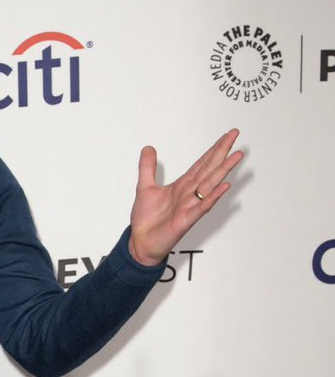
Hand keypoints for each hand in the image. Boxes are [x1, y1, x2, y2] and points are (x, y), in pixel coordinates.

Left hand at [129, 128, 242, 266]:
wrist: (140, 241)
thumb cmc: (146, 220)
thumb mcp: (144, 187)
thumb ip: (147, 167)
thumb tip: (148, 148)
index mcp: (182, 186)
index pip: (202, 164)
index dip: (213, 149)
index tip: (226, 136)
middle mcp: (189, 194)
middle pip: (209, 169)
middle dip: (222, 152)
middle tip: (235, 135)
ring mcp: (190, 206)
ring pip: (210, 184)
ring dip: (223, 170)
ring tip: (236, 156)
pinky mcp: (186, 220)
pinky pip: (202, 207)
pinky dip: (213, 196)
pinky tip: (224, 186)